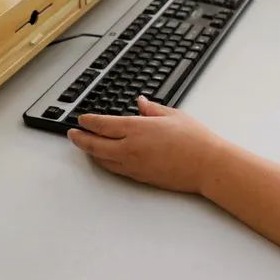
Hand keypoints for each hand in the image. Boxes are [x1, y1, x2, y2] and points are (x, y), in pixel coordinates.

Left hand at [67, 96, 223, 193]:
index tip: (82, 119)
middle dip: (80, 138)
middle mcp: (130, 147)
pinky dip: (104, 161)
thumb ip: (152, 109)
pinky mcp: (139, 177)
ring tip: (85, 145)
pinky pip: (114, 168)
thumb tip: (141, 103)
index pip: (103, 124)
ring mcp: (133, 164)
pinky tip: (104, 158)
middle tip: (72, 134)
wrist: (206, 165)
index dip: (89, 122)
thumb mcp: (173, 115)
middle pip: (95, 144)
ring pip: (102, 158)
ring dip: (90, 151)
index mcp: (138, 128)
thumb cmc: (194, 139)